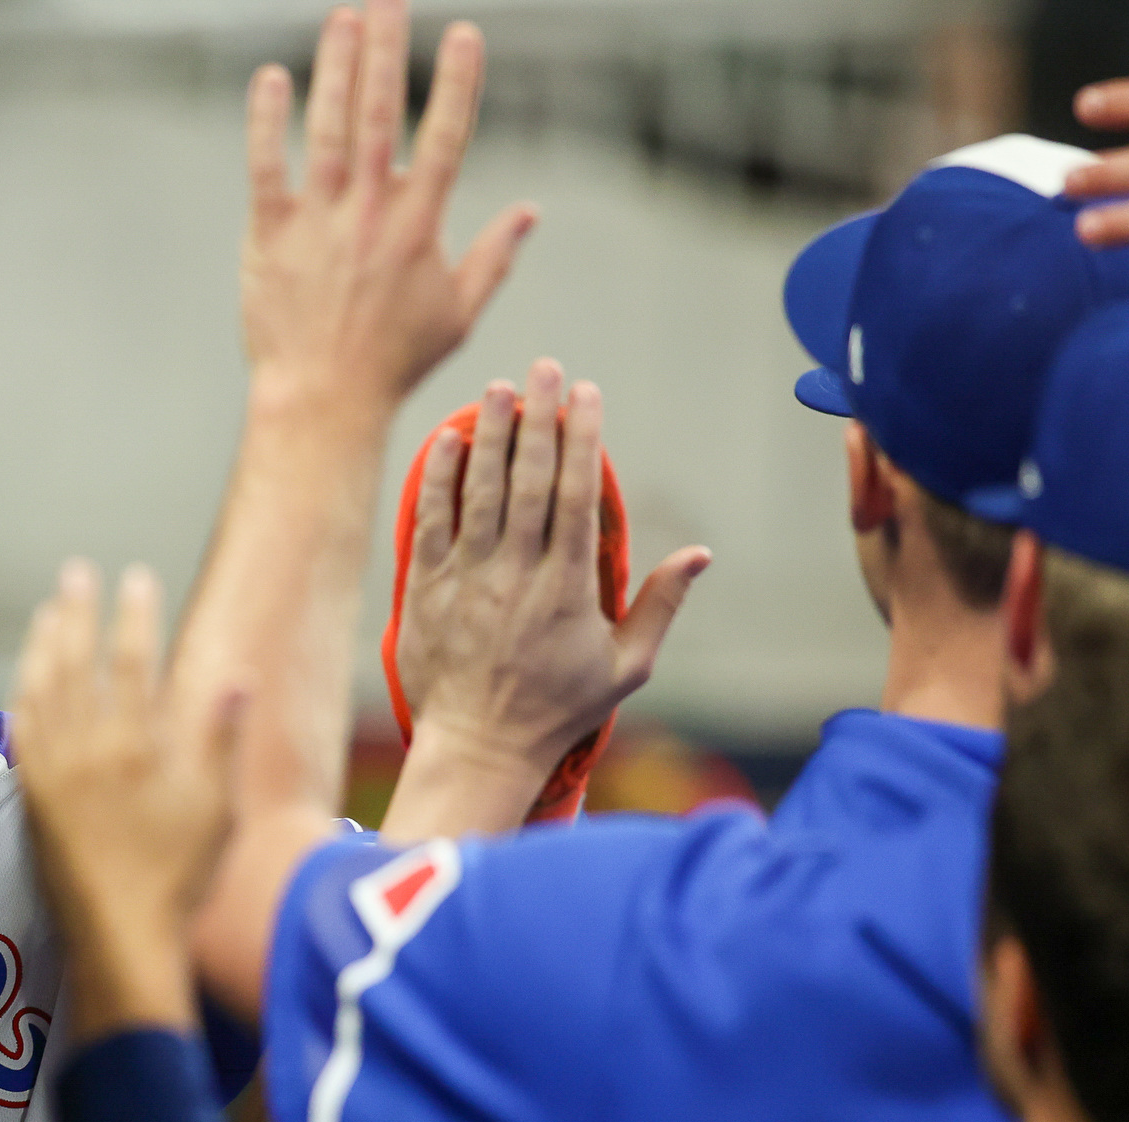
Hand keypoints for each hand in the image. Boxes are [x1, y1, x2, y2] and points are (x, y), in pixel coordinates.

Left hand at [13, 563, 240, 1042]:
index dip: (135, 617)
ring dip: (45, 646)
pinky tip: (24, 682)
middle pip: (79, 665)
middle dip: (78, 613)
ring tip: (49, 613)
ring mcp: (53, 775)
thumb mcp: (217, 809)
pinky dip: (22, 698)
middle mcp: (89, 752)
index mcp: (139, 749)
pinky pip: (20, 735)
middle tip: (77, 573)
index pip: (136, 664)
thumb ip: (219, 740)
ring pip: (42, 692)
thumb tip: (236, 679)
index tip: (135, 579)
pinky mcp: (30, 800)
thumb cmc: (179, 879)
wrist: (122, 937)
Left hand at [240, 1, 535, 419]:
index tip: (466, 32)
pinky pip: (266, 166)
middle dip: (387, 49)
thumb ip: (495, 255)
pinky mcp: (270, 235)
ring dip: (335, 67)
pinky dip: (267, 122)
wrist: (322, 399)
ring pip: (327, 128)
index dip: (458, 82)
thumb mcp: (458, 312)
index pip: (447, 136)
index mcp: (420, 224)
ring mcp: (318, 220)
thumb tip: (531, 212)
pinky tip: (270, 78)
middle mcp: (371, 211)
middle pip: (382, 113)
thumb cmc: (393, 361)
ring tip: (343, 15)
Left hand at [387, 362, 707, 839]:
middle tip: (546, 367)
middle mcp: (518, 574)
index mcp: (569, 587)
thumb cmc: (557, 708)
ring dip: (493, 435)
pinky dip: (440, 479)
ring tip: (501, 388)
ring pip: (482, 492)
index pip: (578, 495)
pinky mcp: (427, 590)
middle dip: (541, 417)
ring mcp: (468, 580)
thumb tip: (701, 554)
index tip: (588, 394)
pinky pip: (432, 523)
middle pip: (531, 480)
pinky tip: (450, 440)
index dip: (583, 438)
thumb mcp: (626, 666)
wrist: (478, 747)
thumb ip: (661, 604)